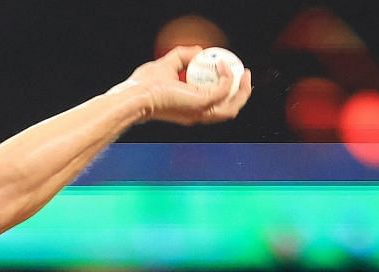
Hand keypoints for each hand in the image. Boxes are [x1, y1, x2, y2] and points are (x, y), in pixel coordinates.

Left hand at [118, 46, 252, 125]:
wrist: (135, 95)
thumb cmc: (143, 85)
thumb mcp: (167, 64)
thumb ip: (183, 56)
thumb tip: (199, 51)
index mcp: (190, 109)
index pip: (215, 105)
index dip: (228, 92)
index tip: (232, 73)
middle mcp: (197, 114)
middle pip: (229, 109)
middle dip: (242, 93)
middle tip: (244, 74)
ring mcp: (200, 111)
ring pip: (232, 106)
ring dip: (243, 90)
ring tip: (244, 72)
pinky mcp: (201, 104)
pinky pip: (224, 90)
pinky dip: (228, 77)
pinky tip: (223, 64)